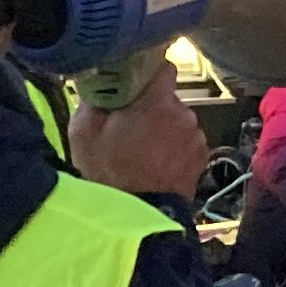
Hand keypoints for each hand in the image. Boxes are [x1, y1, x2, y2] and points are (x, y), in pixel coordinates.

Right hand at [67, 57, 208, 201]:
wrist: (134, 219)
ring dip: (164, 129)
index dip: (149, 72)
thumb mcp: (84, 130)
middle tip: (129, 126)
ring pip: (178, 121)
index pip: (164, 67)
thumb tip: (102, 80)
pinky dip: (174, 148)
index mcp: (157, 103)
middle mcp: (184, 115)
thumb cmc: (106, 174)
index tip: (136, 81)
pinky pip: (186, 142)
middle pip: (168, 98)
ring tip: (142, 151)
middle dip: (152, 107)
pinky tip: (156, 164)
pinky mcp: (201, 158)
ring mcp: (196, 138)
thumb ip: (96, 97)